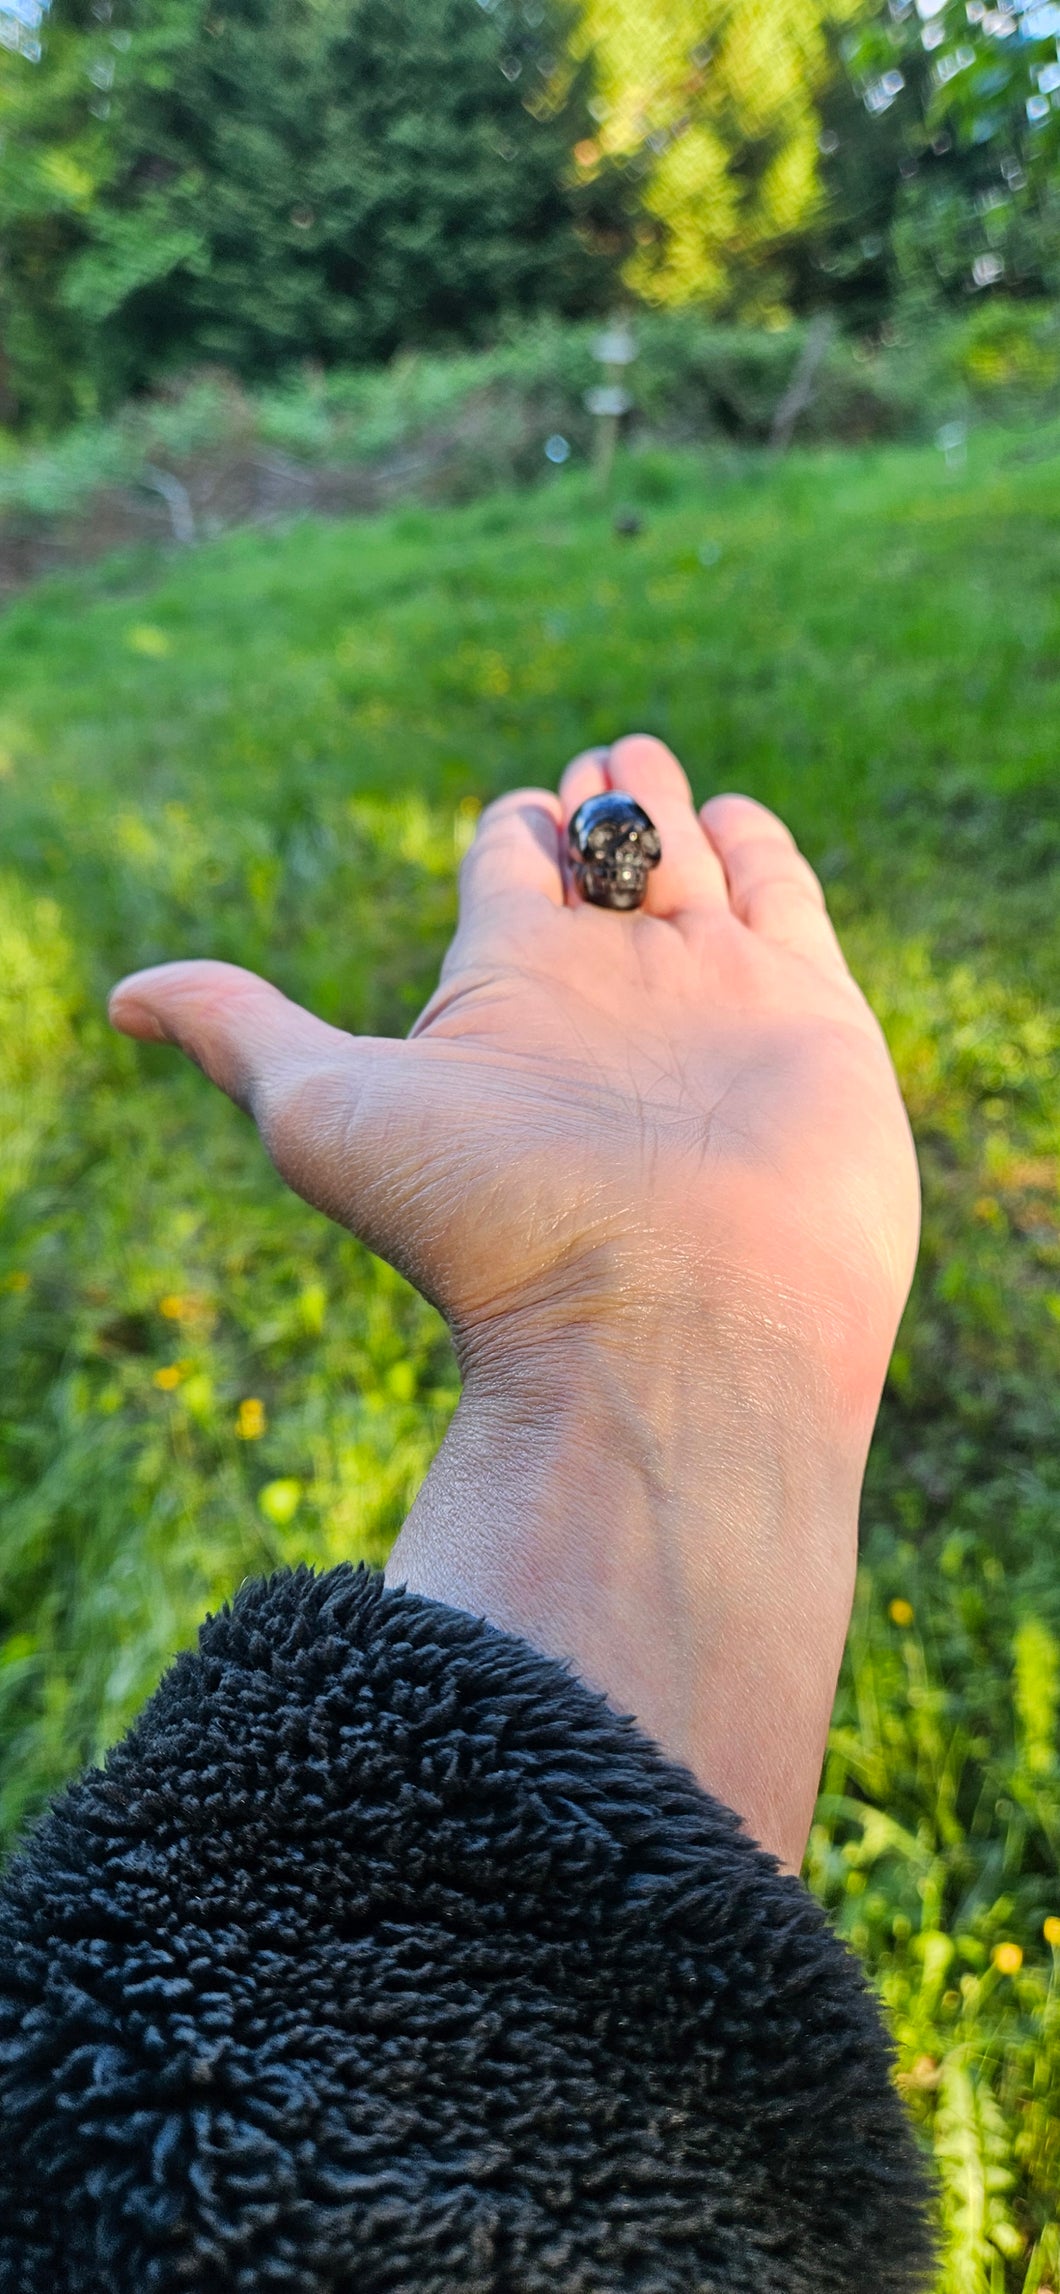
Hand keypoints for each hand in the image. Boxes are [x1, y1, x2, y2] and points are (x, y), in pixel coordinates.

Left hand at [110, 736, 917, 1416]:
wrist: (674, 1318)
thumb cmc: (497, 1221)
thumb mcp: (327, 1112)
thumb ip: (238, 1033)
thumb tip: (116, 999)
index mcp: (502, 984)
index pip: (503, 866)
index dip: (504, 827)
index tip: (509, 821)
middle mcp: (605, 986)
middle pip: (597, 851)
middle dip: (589, 800)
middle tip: (585, 783)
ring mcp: (712, 991)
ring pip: (687, 857)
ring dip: (661, 797)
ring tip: (639, 768)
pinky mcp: (809, 1008)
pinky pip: (783, 891)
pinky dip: (756, 842)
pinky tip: (732, 825)